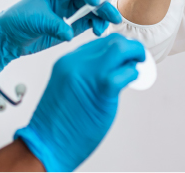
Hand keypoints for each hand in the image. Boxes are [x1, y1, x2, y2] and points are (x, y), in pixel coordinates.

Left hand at [0, 0, 122, 74]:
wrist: (7, 37)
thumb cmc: (16, 21)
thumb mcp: (37, 21)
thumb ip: (56, 26)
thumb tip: (69, 34)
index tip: (96, 1)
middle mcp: (63, 0)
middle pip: (88, 1)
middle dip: (101, 8)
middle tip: (113, 16)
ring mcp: (66, 14)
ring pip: (89, 13)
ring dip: (99, 19)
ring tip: (102, 29)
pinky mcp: (68, 27)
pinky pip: (85, 25)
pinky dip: (93, 27)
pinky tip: (97, 31)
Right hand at [15, 34, 144, 171]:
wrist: (46, 144)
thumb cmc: (57, 125)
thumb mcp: (66, 90)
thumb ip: (84, 76)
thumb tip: (110, 71)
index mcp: (66, 62)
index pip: (98, 43)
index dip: (115, 47)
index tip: (124, 56)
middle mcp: (77, 63)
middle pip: (111, 41)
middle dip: (129, 47)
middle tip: (136, 59)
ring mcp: (89, 74)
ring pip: (120, 49)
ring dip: (135, 55)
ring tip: (137, 67)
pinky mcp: (103, 89)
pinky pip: (126, 72)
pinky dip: (133, 74)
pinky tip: (133, 80)